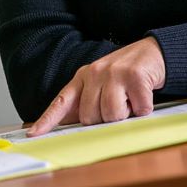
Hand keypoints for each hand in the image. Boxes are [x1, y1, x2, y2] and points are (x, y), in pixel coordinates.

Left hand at [28, 36, 165, 135]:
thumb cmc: (125, 73)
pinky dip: (143, 108)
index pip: (62, 101)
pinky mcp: (134, 76)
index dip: (47, 119)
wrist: (153, 52)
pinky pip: (137, 110)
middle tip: (118, 104)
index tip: (33, 134)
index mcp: (83, 76)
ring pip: (112, 115)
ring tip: (129, 98)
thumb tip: (66, 124)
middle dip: (106, 118)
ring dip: (126, 114)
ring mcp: (114, 73)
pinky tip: (142, 94)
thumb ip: (86, 102)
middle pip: (90, 117)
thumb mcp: (101, 83)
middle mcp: (95, 73)